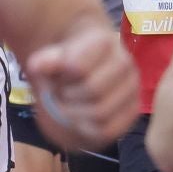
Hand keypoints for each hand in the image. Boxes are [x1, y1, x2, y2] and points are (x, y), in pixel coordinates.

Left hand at [24, 20, 137, 149]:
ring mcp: (133, 88)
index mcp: (105, 43)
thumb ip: (44, 60)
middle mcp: (125, 63)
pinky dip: (89, 129)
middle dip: (68, 97)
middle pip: (92, 89)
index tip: (60, 75)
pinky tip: (82, 118)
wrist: (87, 70)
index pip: (78, 67)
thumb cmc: (67, 64)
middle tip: (62, 94)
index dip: (61, 77)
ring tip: (70, 106)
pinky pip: (109, 129)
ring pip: (101, 112)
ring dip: (76, 114)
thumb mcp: (50, 58)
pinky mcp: (133, 110)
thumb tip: (39, 66)